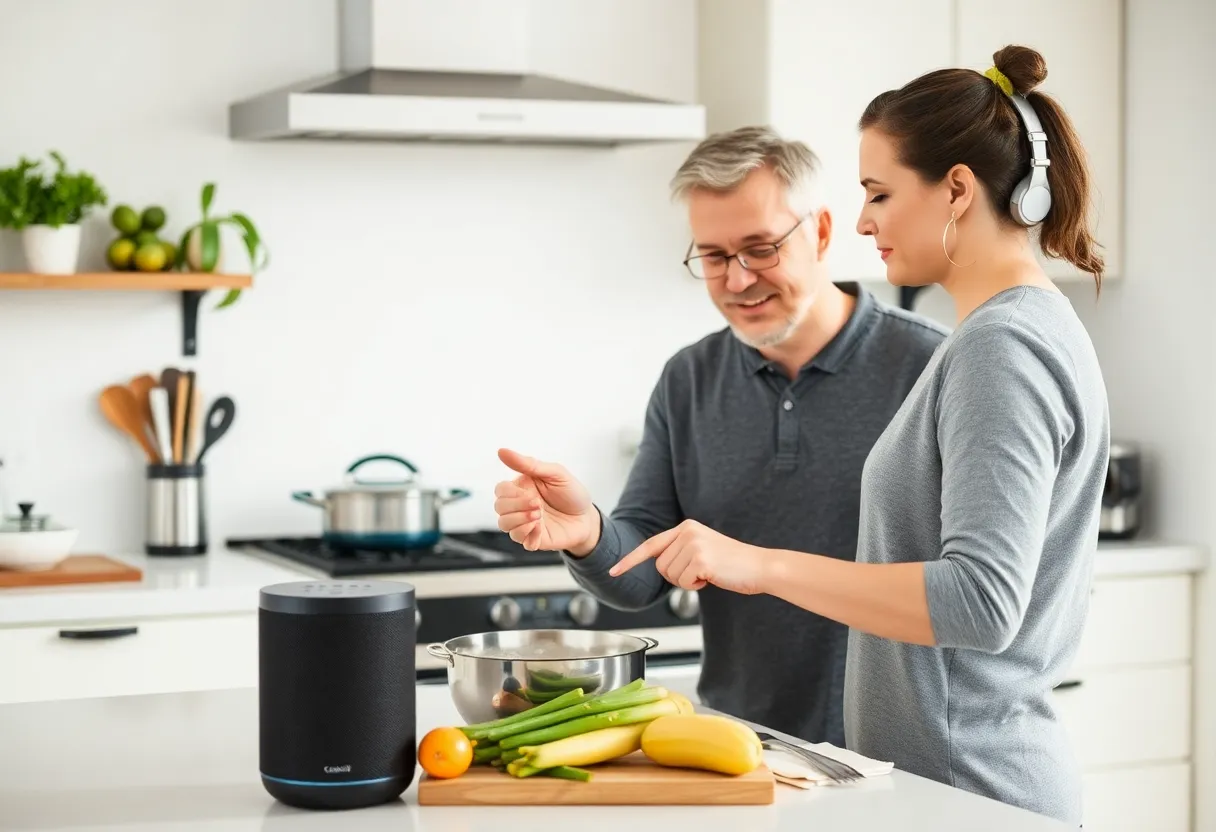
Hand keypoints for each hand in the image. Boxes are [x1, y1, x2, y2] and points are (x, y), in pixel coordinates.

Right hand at [493, 448, 598, 552]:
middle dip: (517, 506)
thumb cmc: (571, 493)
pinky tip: (541, 529)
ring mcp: (525, 523)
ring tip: (539, 516)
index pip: (500, 490)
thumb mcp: (555, 473)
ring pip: (504, 525)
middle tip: (538, 504)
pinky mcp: (533, 539)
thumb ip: (528, 464)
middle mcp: (520, 506)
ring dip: (519, 520)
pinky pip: (520, 540)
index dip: (510, 493)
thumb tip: (501, 451)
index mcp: (522, 488)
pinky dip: (528, 535)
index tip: (531, 493)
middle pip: (499, 507)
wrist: (588, 517)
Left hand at [609, 519, 767, 594]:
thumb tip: (661, 566)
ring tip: (709, 573)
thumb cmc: (733, 563)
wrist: (760, 567)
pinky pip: (683, 583)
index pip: (650, 545)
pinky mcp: (701, 559)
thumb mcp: (703, 549)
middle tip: (700, 573)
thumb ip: (681, 552)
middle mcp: (687, 532)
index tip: (613, 572)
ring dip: (687, 582)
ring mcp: (693, 544)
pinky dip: (696, 586)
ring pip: (670, 576)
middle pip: (660, 567)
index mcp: (686, 527)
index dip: (630, 561)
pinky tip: (713, 577)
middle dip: (676, 577)